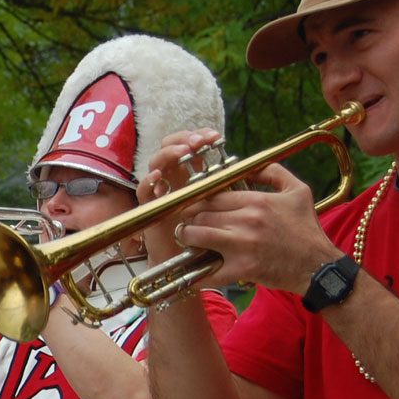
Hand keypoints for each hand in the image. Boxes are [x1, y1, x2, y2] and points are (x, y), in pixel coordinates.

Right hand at [137, 128, 222, 266]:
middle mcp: (173, 179)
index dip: (199, 136)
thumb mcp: (223, 206)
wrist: (189, 262)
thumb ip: (231, 188)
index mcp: (191, 173)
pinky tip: (158, 178)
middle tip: (198, 142)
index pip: (190, 145)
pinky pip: (142, 191)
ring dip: (168, 154)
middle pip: (170, 147)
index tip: (214, 136)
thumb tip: (256, 170)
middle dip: (183, 139)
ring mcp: (160, 192)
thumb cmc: (209, 235)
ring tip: (182, 152)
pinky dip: (148, 182)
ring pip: (155, 163)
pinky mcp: (150, 209)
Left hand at [166, 163, 337, 292]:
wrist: (318, 265)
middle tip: (186, 223)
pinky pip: (209, 271)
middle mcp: (247, 221)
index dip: (197, 201)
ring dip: (187, 239)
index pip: (212, 196)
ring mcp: (243, 246)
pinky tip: (194, 272)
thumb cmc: (306, 229)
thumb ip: (273, 172)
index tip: (192, 207)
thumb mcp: (298, 191)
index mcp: (257, 201)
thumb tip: (249, 165)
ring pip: (198, 237)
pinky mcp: (242, 269)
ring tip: (186, 240)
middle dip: (189, 220)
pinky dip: (197, 274)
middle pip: (201, 215)